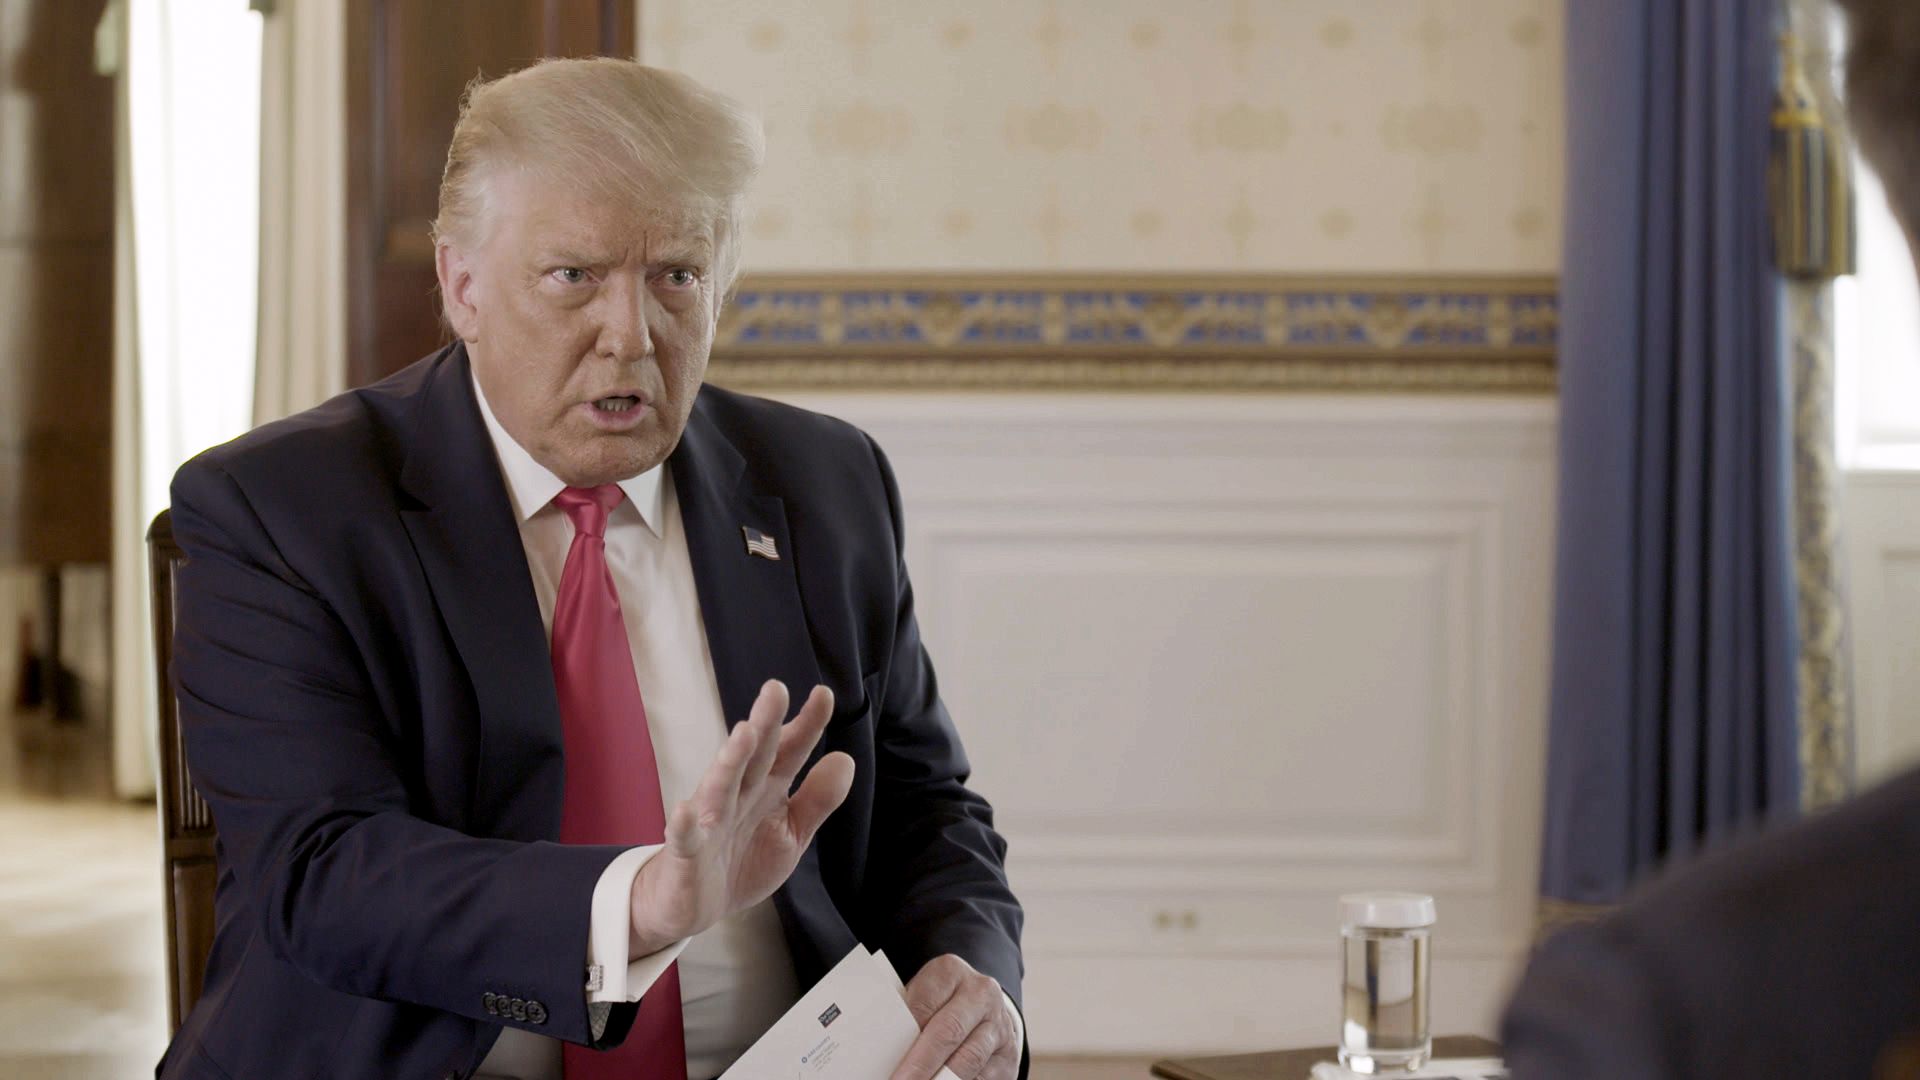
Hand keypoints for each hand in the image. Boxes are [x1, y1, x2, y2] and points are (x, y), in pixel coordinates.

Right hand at [628, 680, 854, 952]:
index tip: (824, 694)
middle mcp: (737, 797)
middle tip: (776, 689)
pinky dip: (684, 825)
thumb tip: (845, 758)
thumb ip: (817, 799)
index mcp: (766, 790)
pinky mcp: (686, 854)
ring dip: (730, 761)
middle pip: (754, 757)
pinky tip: (685, 810)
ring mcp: (709, 823)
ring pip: (720, 788)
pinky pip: (684, 837)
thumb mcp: (791, 833)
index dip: (806, 725)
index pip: (788, 752)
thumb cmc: (741, 861)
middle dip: (765, 724)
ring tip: (743, 734)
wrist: (692, 905)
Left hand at [890, 955, 1019, 1079]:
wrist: (982, 1012)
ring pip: (969, 1059)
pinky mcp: (1009, 1055)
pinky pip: (984, 1076)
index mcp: (950, 971)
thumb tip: (885, 1051)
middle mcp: (980, 993)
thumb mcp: (922, 999)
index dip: (904, 1033)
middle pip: (948, 1031)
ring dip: (941, 1079)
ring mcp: (999, 1024)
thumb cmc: (938, 1007)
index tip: (887, 1057)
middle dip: (921, 1064)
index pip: (923, 1002)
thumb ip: (907, 1017)